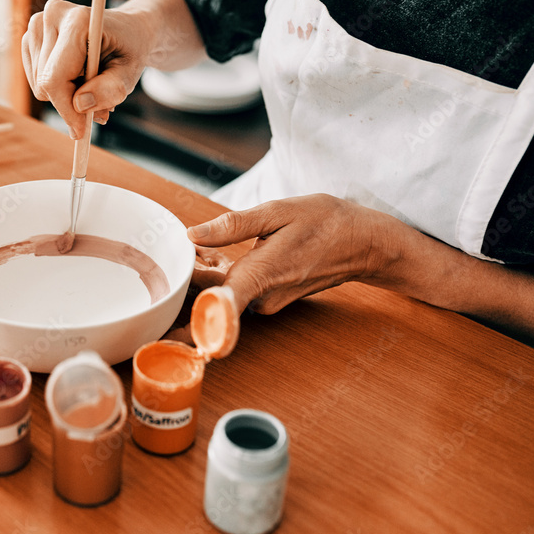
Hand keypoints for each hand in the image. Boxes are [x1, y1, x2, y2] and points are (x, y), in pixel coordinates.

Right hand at [22, 0, 149, 138]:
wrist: (126, 30)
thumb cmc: (129, 50)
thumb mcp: (130, 74)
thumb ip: (110, 90)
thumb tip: (80, 106)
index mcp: (78, 21)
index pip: (55, 79)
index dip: (66, 110)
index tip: (81, 130)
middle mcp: (52, 16)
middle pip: (45, 84)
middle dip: (70, 101)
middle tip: (97, 100)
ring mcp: (37, 24)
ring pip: (38, 84)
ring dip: (64, 93)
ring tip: (90, 80)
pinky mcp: (31, 36)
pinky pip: (36, 79)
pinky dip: (56, 85)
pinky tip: (76, 73)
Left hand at [187, 194, 404, 313]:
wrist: (363, 243)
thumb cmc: (325, 222)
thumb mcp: (277, 212)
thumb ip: (233, 225)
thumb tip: (193, 234)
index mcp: (258, 277)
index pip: (217, 308)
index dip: (191, 317)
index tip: (170, 321)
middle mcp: (260, 299)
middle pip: (209, 295)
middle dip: (188, 275)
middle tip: (178, 249)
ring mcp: (266, 303)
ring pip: (221, 292)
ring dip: (205, 273)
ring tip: (197, 246)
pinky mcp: (269, 300)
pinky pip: (236, 290)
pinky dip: (222, 274)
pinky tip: (216, 252)